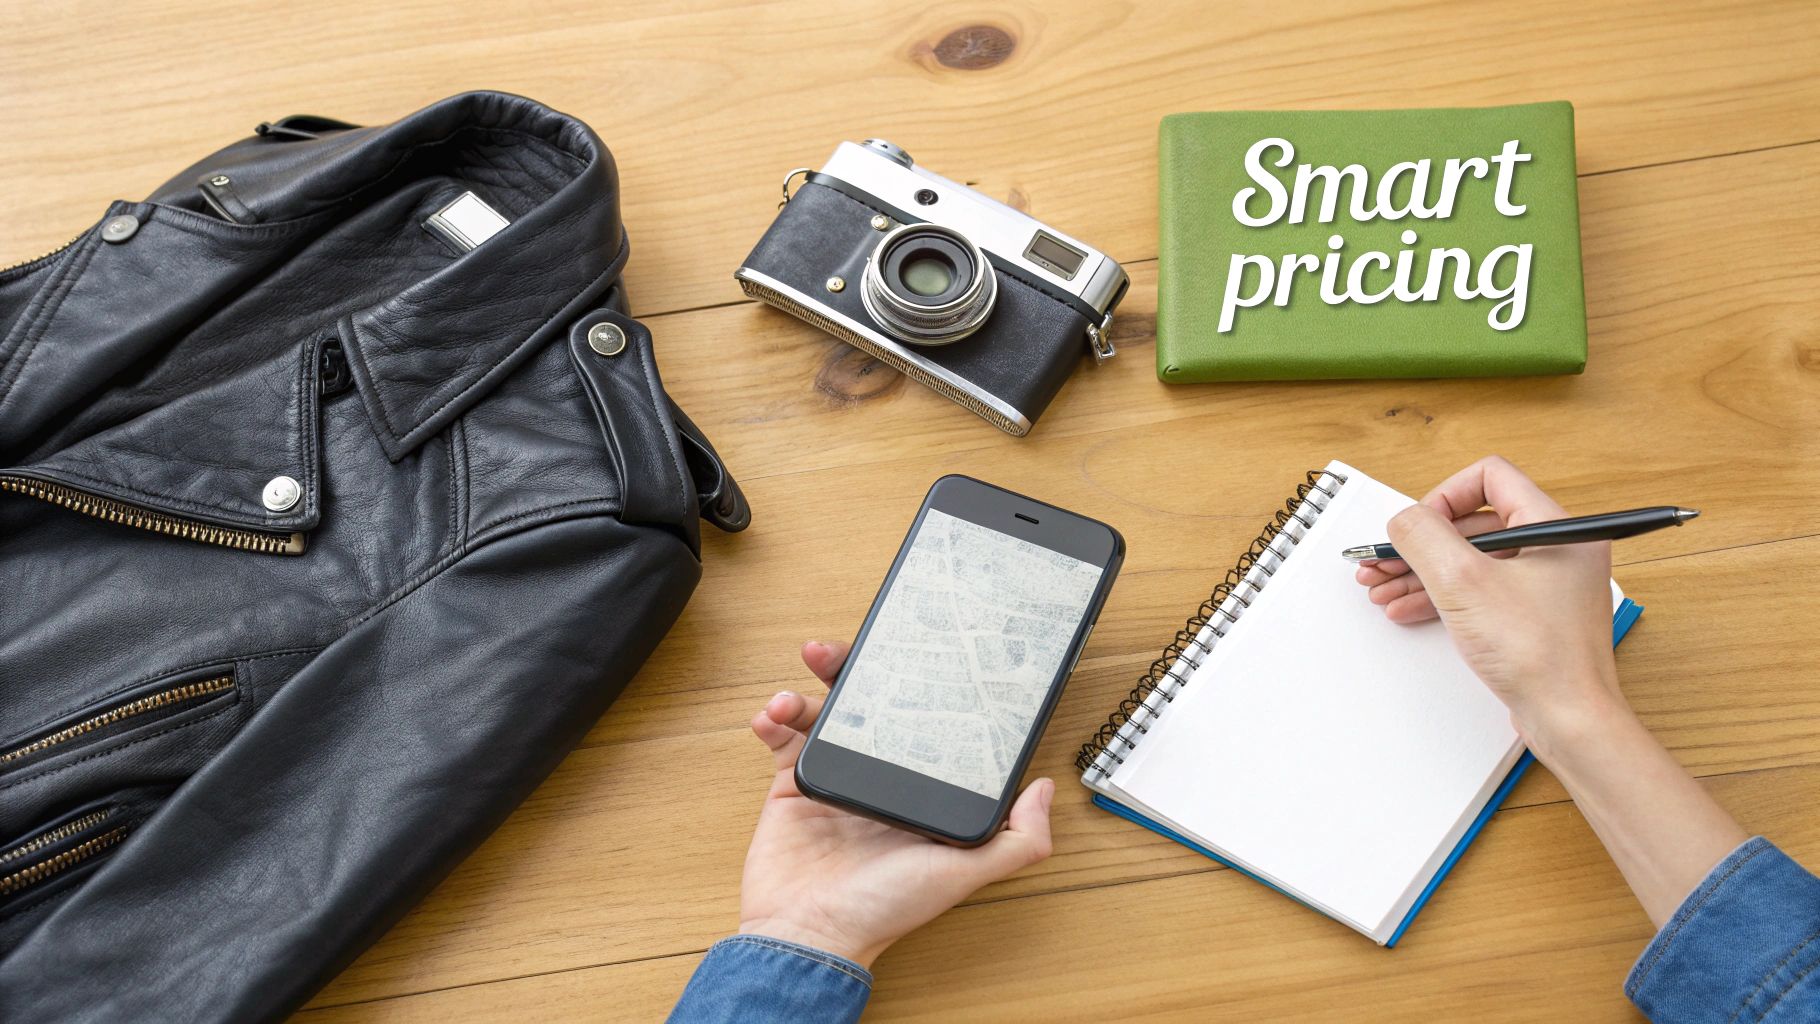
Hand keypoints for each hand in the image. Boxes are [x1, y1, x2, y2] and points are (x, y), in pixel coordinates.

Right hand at [735, 640, 1055, 968]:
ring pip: (827, 712)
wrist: (807, 935)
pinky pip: (785, 738)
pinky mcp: (794, 785)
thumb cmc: (884, 910)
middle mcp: (883, 777)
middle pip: (872, 704)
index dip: (920, 684)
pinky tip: (771, 715)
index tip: (913, 655)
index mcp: (922, 789)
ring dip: (811, 691)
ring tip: (796, 695)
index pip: (927, 720)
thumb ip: (1017, 840)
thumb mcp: (962, 873)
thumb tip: (1043, 788)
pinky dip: (774, 718)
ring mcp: (838, 777)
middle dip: (855, 670)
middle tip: (840, 652)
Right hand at [1352, 456, 1623, 755]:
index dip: (1444, 496)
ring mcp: (1545, 583)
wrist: (1568, 718)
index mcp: (1556, 527)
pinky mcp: (1531, 614)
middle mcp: (1556, 548)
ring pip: (1471, 559)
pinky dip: (1442, 595)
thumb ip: (1425, 537)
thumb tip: (1404, 518)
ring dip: (1422, 571)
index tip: (1418, 526)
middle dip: (1421, 543)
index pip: (1490, 477)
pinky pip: (1479, 589)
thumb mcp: (1463, 583)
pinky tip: (1408, 608)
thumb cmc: (1540, 657)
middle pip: (1473, 522)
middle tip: (1385, 560)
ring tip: (1383, 587)